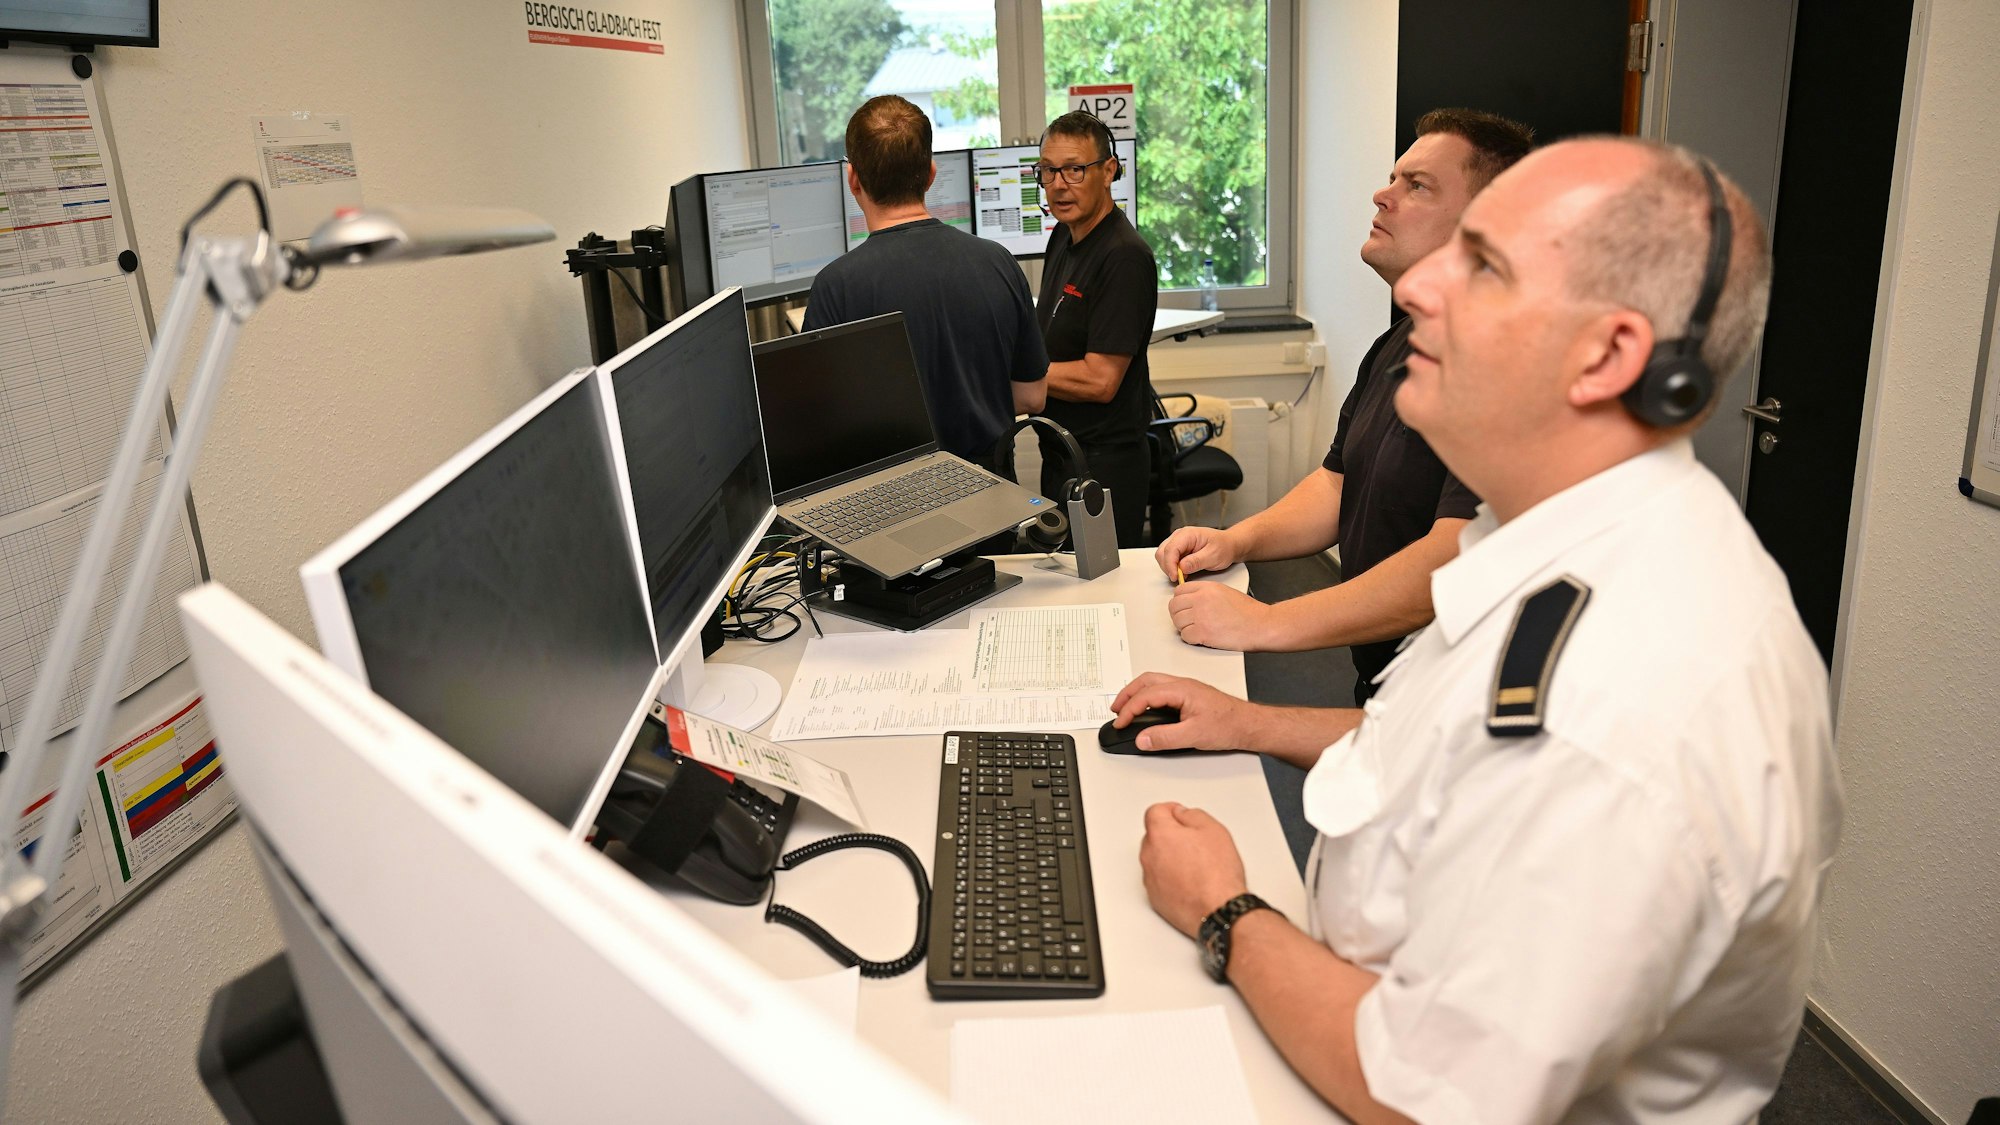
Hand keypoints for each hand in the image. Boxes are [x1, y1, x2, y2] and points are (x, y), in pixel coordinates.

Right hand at [1108, 673, 1255, 750]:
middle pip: (1145, 681)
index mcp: (1181, 689)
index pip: (1146, 695)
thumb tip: (1142, 739)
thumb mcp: (1193, 735)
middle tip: (1116, 711)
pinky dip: (1147, 697)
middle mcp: (1182, 684)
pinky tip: (1146, 709)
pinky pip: (1161, 690)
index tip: (1120, 723)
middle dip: (1126, 694)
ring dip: (1136, 694)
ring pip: (1152, 683)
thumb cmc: (1228, 725)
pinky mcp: (1188, 696)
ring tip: (1125, 709)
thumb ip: (1165, 738)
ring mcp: (1185, 688)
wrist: (1248, 725)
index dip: (1129, 709)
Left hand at [1140, 802, 1247, 937]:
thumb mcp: (1213, 829)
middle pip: (1154, 837)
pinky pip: (1159, 881)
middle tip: (1195, 842)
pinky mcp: (1155, 900)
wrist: (1218, 910)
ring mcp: (1150, 880)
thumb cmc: (1217, 874)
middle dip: (1171, 836)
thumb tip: (1183, 815)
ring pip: (1156, 860)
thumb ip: (1192, 815)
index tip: (1180, 815)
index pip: (1154, 812)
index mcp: (1160, 835)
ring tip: (1197, 866)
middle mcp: (1149, 857)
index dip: (1170, 811)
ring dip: (1170, 858)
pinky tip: (1191, 883)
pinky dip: (1171, 879)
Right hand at [1155, 526, 1239, 580]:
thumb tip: (1181, 567)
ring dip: (1169, 568)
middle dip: (1168, 567)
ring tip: (1182, 575)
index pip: (1170, 549)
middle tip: (1179, 578)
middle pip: (1162, 552)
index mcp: (1187, 534)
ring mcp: (1177, 542)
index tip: (1175, 577)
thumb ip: (1196, 561)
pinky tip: (1182, 572)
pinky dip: (1172, 567)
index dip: (1170, 565)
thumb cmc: (1223, 547)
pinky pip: (1168, 559)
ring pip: (1162, 556)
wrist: (1228, 545)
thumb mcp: (1213, 556)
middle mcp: (1179, 536)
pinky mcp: (1178, 549)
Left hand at [1168, 581, 1277, 650]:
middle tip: (1188, 620)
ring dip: (1184, 627)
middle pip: (1174, 606)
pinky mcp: (1202, 633)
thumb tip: (1190, 600)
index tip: (1184, 607)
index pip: (1179, 591)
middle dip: (1179, 615)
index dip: (1180, 601)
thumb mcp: (1224, 592)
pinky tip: (1201, 637)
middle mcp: (1201, 600)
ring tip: (1197, 629)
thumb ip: (1205, 593)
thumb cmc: (1248, 611)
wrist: (1260, 625)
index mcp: (1206, 588)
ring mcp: (1200, 616)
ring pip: (1177, 622)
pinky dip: (1191, 639)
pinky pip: (1185, 636)